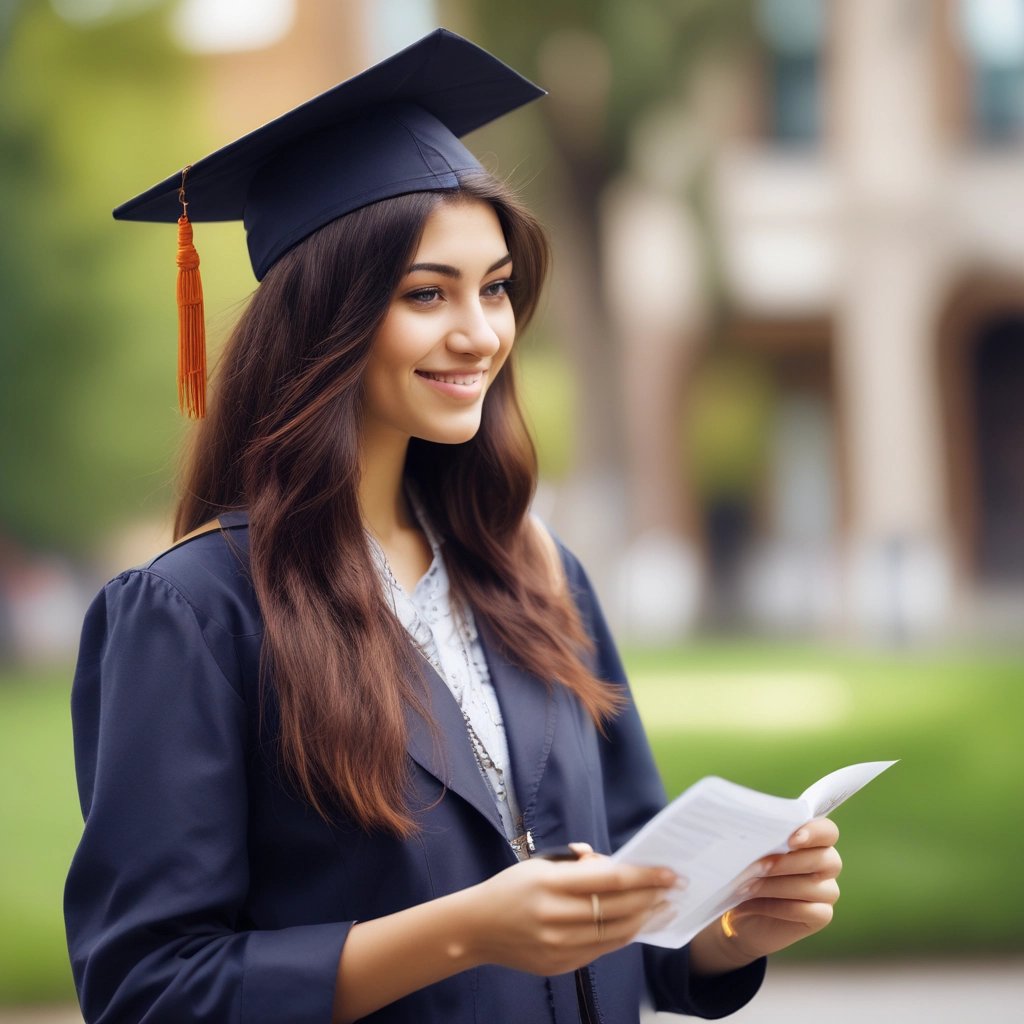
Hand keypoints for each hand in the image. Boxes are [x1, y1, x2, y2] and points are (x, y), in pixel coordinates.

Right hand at [461, 852, 675, 975]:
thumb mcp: (540, 865)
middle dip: (652, 898)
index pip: (609, 880)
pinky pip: (601, 950)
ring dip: (645, 919)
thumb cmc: (510, 888)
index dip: (643, 876)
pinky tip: (636, 925)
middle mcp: (554, 916)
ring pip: (614, 933)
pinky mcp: (559, 965)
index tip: (668, 872)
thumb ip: (578, 867)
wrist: (475, 928)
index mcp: (549, 883)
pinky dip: (623, 937)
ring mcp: (557, 945)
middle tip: (675, 889)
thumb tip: (614, 865)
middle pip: (617, 908)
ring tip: (663, 908)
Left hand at [690, 817, 841, 973]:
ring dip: (777, 886)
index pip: (828, 831)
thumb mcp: (751, 851)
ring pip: (815, 887)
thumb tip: (750, 828)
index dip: (814, 832)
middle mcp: (826, 864)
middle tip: (758, 866)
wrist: (739, 910)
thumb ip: (760, 838)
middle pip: (827, 859)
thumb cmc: (747, 871)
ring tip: (747, 886)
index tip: (790, 839)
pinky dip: (779, 908)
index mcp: (813, 840)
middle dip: (789, 862)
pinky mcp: (821, 915)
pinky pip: (809, 911)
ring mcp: (827, 891)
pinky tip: (755, 905)